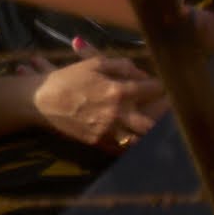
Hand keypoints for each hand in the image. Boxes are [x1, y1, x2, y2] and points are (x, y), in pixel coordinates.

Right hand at [30, 49, 163, 146]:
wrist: (42, 102)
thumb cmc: (68, 79)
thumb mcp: (93, 65)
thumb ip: (120, 65)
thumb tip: (139, 71)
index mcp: (118, 91)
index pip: (153, 89)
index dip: (162, 87)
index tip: (166, 86)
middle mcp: (119, 114)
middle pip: (154, 122)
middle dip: (166, 118)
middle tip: (171, 114)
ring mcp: (111, 131)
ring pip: (142, 140)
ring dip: (152, 136)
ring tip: (160, 131)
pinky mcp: (102, 143)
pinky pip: (125, 149)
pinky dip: (135, 146)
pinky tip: (139, 141)